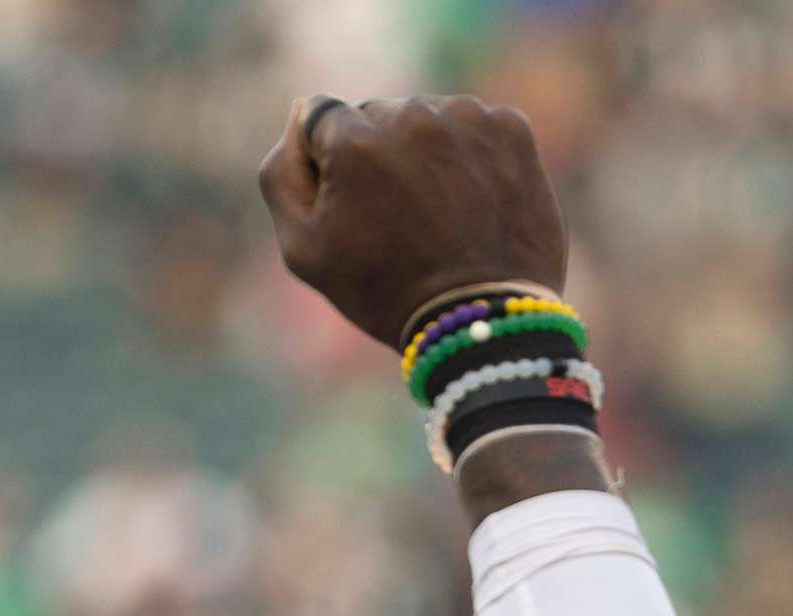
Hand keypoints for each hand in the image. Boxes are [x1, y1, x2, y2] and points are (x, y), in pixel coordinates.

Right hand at [259, 95, 566, 350]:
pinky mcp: (511, 130)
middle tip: (400, 217)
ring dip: (426, 151)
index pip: (322, 118)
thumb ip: (281, 173)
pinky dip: (471, 155)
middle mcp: (410, 116)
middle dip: (380, 154)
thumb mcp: (303, 250)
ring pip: (427, 118)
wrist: (481, 322)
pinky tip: (473, 201)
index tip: (355, 206)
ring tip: (439, 213)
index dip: (331, 164)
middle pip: (377, 115)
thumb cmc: (384, 293)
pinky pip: (475, 127)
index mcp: (354, 141)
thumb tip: (300, 115)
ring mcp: (467, 120)